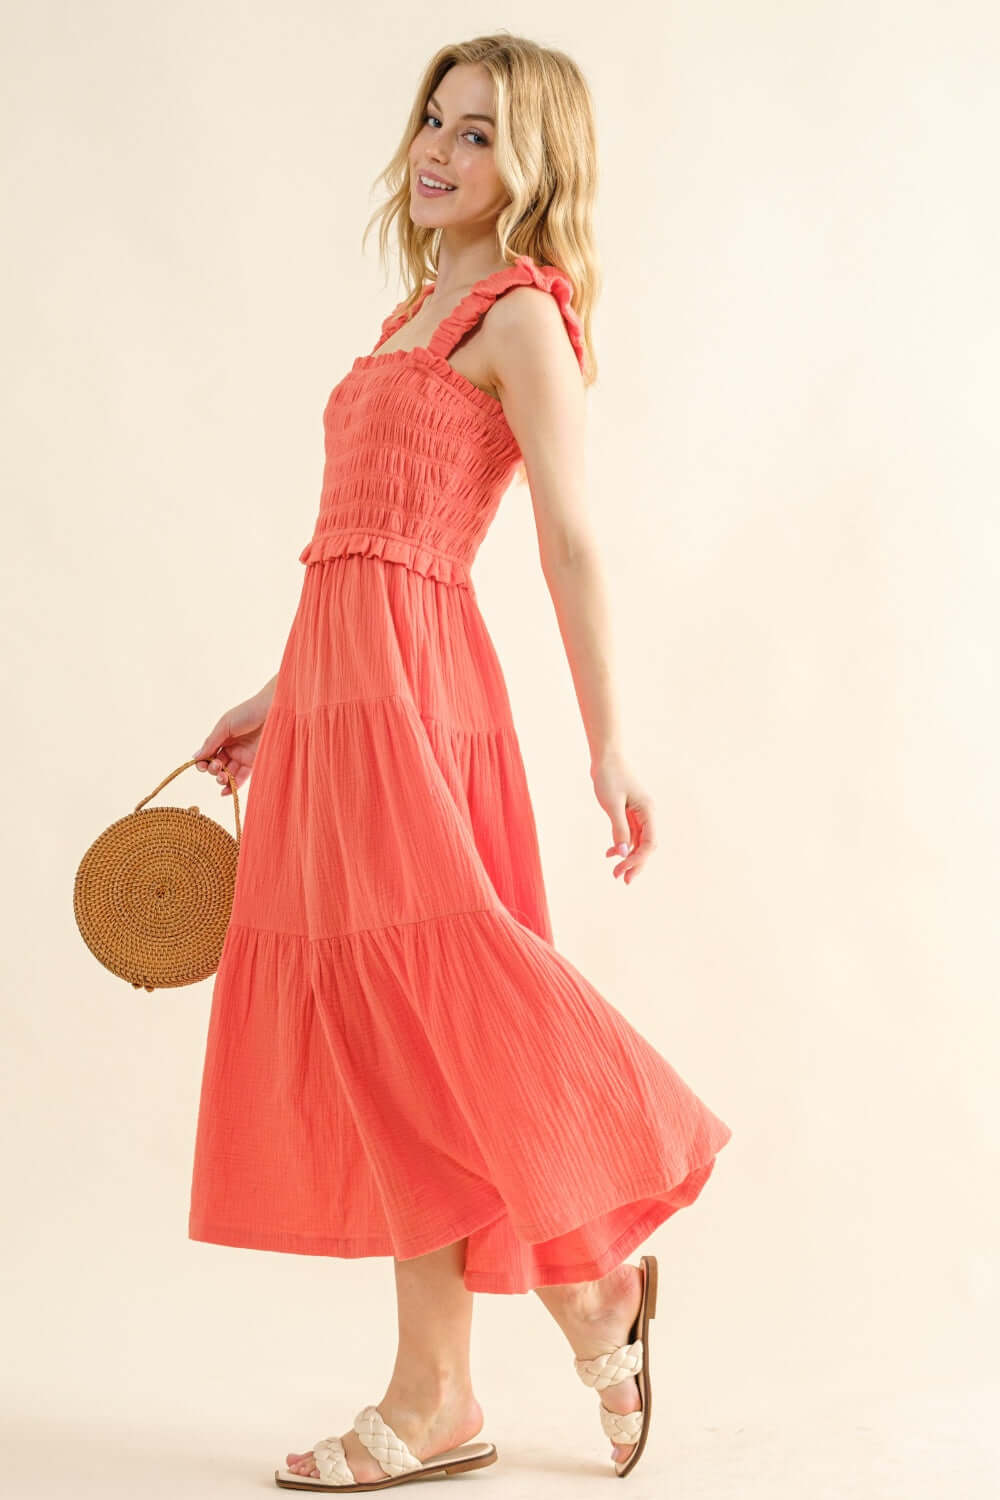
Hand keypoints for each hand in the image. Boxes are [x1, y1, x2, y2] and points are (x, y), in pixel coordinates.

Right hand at [190, 686, 272, 797]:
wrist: (274, 711)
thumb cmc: (249, 712)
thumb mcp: (225, 725)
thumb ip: (211, 742)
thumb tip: (195, 757)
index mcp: (222, 737)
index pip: (209, 754)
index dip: (203, 762)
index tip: (202, 765)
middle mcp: (232, 748)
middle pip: (217, 765)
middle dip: (213, 770)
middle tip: (217, 767)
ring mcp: (243, 756)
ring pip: (228, 773)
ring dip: (222, 779)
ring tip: (222, 778)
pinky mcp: (255, 763)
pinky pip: (242, 777)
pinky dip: (233, 786)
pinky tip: (225, 791)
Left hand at [590, 752, 656, 884]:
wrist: (606, 758)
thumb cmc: (609, 777)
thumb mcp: (612, 804)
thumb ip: (619, 829)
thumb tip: (623, 853)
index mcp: (648, 811)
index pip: (650, 843)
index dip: (639, 859)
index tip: (623, 869)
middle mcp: (647, 814)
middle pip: (647, 846)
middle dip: (636, 863)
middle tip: (621, 879)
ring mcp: (639, 814)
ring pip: (638, 842)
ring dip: (628, 857)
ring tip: (615, 871)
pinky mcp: (630, 813)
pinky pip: (630, 835)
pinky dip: (622, 845)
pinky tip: (610, 853)